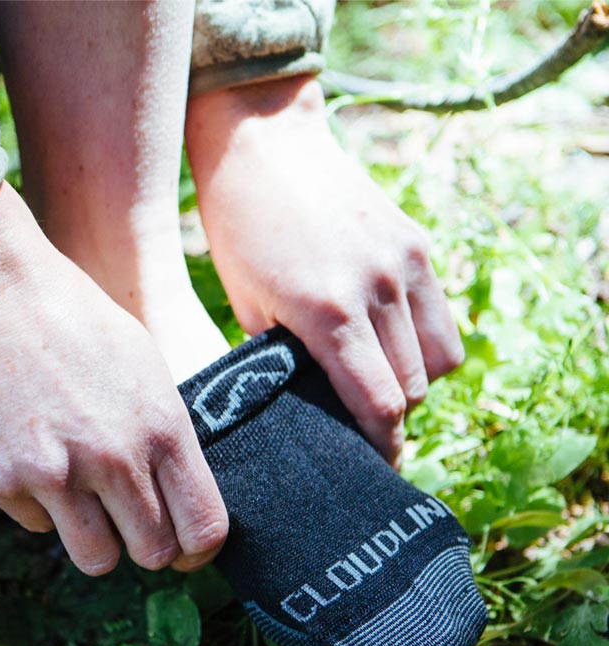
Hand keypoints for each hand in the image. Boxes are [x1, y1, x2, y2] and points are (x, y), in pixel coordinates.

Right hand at [0, 183, 228, 575]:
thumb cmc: (74, 320)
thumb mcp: (145, 368)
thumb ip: (165, 436)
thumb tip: (178, 496)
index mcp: (161, 427)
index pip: (204, 527)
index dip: (198, 551)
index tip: (185, 550)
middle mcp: (113, 458)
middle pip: (152, 553)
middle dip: (146, 547)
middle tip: (130, 525)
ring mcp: (55, 474)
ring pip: (97, 559)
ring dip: (96, 542)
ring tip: (83, 505)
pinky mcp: (2, 480)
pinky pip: (39, 526)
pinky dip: (41, 507)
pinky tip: (34, 460)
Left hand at [186, 75, 463, 464]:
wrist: (262, 142)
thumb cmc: (238, 231)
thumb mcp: (248, 307)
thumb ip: (285, 361)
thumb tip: (310, 409)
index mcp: (328, 314)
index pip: (380, 405)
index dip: (380, 445)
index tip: (372, 467)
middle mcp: (379, 289)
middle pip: (415, 389)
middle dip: (392, 418)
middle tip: (363, 428)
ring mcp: (406, 263)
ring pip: (440, 358)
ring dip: (415, 381)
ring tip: (378, 384)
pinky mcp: (417, 243)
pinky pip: (441, 315)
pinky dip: (424, 341)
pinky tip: (388, 344)